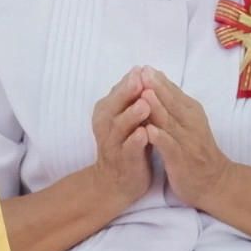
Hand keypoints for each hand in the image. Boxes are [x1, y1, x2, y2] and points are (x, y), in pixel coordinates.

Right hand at [87, 71, 154, 217]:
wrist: (116, 182)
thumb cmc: (127, 142)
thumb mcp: (126, 117)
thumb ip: (131, 96)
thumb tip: (139, 69)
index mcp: (107, 111)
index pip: (118, 91)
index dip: (131, 80)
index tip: (144, 68)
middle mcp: (106, 125)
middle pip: (115, 105)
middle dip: (128, 93)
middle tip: (140, 80)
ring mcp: (114, 143)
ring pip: (121, 126)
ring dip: (132, 115)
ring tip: (145, 105)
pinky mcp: (124, 160)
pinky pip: (129, 149)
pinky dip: (136, 141)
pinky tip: (145, 134)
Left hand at [135, 68, 233, 211]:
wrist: (214, 181)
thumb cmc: (196, 150)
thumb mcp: (188, 122)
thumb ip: (174, 105)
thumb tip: (157, 82)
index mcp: (191, 112)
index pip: (174, 92)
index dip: (159, 80)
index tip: (143, 67)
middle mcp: (191, 123)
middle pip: (172, 102)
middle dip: (157, 87)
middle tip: (142, 72)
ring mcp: (187, 141)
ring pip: (170, 122)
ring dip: (157, 107)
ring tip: (144, 94)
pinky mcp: (182, 160)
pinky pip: (171, 147)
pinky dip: (160, 138)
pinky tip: (148, 130)